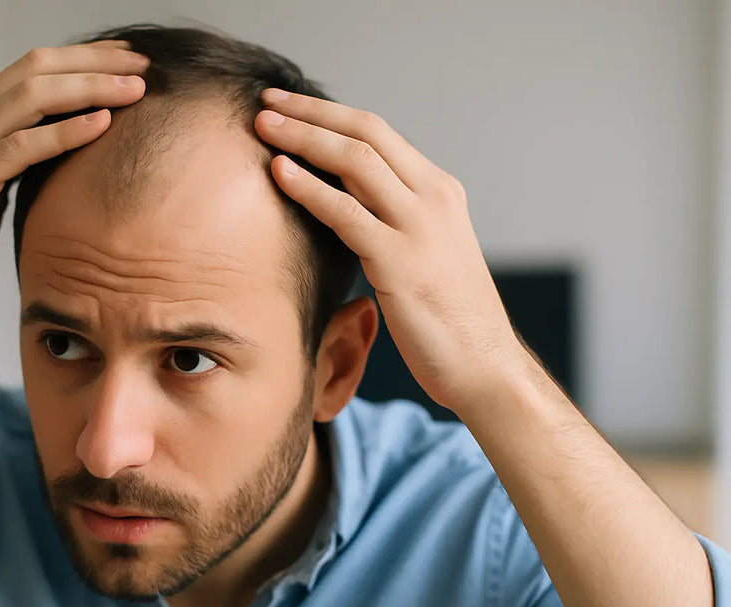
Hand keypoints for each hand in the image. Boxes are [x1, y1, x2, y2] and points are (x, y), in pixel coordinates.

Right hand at [0, 41, 149, 312]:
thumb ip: (21, 156)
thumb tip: (66, 148)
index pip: (36, 67)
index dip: (85, 58)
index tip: (130, 60)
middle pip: (39, 68)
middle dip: (96, 62)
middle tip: (144, 64)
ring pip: (34, 95)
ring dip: (90, 88)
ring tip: (135, 88)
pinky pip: (24, 146)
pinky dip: (66, 132)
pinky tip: (101, 124)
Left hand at [254, 89, 526, 412]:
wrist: (484, 365)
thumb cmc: (448, 320)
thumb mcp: (424, 255)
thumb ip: (391, 223)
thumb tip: (344, 207)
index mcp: (439, 191)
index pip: (379, 134)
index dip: (330, 114)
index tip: (290, 105)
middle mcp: (434, 197)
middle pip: (366, 131)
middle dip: (312, 112)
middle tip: (267, 100)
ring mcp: (420, 227)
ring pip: (355, 160)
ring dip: (304, 137)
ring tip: (263, 125)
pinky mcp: (401, 262)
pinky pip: (346, 213)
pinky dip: (308, 188)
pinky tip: (278, 172)